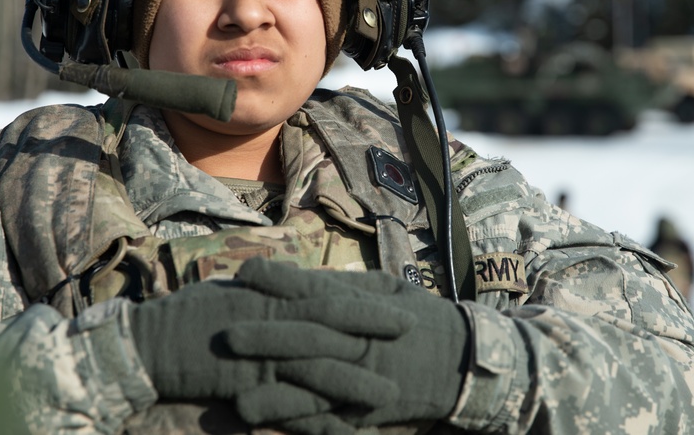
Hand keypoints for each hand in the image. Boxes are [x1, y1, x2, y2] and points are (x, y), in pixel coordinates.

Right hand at [127, 275, 415, 412]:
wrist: (146, 344)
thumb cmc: (189, 317)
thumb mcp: (234, 295)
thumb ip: (271, 294)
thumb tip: (298, 285)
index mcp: (269, 294)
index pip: (325, 290)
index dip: (362, 293)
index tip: (397, 292)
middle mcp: (269, 317)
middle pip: (331, 320)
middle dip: (373, 324)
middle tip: (412, 326)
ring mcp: (259, 352)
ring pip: (317, 366)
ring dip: (356, 381)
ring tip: (391, 393)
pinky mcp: (245, 385)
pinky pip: (288, 407)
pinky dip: (317, 421)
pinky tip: (343, 430)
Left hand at [224, 258, 470, 429]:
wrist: (466, 362)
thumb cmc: (422, 319)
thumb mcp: (389, 291)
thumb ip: (346, 288)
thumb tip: (302, 279)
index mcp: (368, 308)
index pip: (318, 292)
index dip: (281, 283)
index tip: (244, 274)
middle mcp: (365, 344)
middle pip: (312, 340)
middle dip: (269, 338)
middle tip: (227, 335)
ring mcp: (367, 381)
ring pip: (318, 390)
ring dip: (278, 398)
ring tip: (238, 401)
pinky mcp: (370, 412)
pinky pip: (333, 422)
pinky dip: (303, 428)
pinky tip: (275, 432)